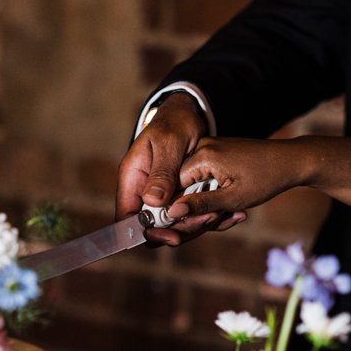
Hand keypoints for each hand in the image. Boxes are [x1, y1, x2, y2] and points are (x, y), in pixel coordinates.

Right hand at [117, 92, 241, 244]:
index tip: (173, 237)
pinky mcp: (176, 195)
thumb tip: (151, 202)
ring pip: (172, 224)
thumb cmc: (175, 122)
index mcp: (132, 177)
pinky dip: (203, 216)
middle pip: (153, 226)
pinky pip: (185, 214)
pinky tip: (223, 214)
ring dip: (194, 225)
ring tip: (219, 216)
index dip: (146, 233)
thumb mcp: (169, 144)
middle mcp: (143, 190)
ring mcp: (160, 194)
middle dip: (179, 230)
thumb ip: (161, 172)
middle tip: (205, 221)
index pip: (127, 216)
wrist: (188, 113)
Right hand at [166, 136, 308, 219]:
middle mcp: (201, 148)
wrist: (291, 161)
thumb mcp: (232, 198)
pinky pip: (205, 180)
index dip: (179, 210)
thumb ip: (200, 205)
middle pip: (182, 188)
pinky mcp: (216, 155)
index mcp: (202, 156)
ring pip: (194, 187)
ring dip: (210, 206)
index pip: (172, 187)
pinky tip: (233, 206)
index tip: (192, 225)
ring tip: (233, 214)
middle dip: (198, 210)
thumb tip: (171, 213)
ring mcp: (208, 150)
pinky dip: (216, 196)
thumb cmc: (266, 179)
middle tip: (221, 220)